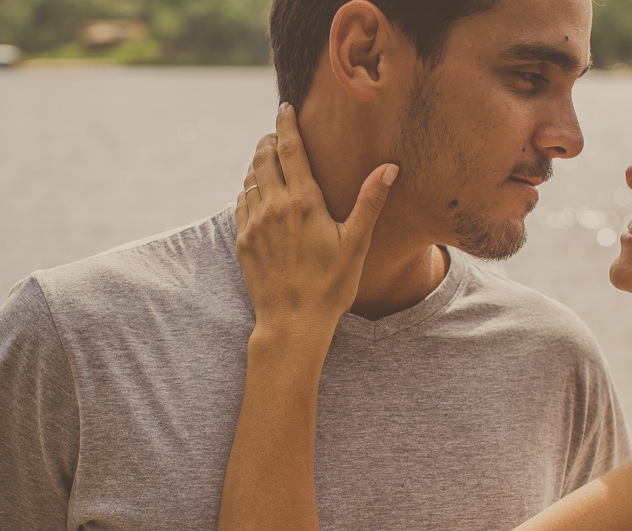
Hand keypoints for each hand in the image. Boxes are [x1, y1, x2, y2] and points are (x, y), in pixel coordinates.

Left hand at [235, 103, 397, 340]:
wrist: (292, 322)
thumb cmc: (330, 286)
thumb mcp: (356, 243)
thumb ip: (370, 202)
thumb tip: (390, 168)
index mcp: (303, 202)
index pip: (289, 149)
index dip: (286, 124)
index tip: (285, 108)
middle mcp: (273, 207)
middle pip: (264, 158)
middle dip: (269, 140)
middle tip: (276, 132)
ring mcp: (254, 224)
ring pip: (250, 179)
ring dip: (258, 163)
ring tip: (267, 158)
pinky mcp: (243, 242)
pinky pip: (241, 204)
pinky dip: (248, 190)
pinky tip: (257, 193)